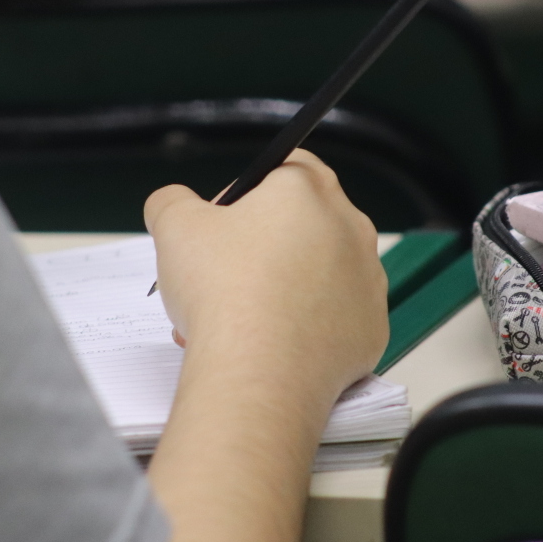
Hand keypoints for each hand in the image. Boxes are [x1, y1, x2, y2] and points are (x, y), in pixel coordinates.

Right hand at [143, 149, 387, 397]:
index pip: (286, 167)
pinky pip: (335, 318)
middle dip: (261, 246)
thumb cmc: (223, 294)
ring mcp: (367, 281)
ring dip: (283, 287)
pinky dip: (306, 326)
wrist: (257, 374)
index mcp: (308, 190)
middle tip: (222, 277)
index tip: (220, 224)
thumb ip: (171, 200)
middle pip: (302, 224)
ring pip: (319, 273)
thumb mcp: (174, 227)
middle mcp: (350, 228)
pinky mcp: (371, 329)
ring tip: (238, 318)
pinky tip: (270, 342)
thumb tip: (172, 203)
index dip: (247, 192)